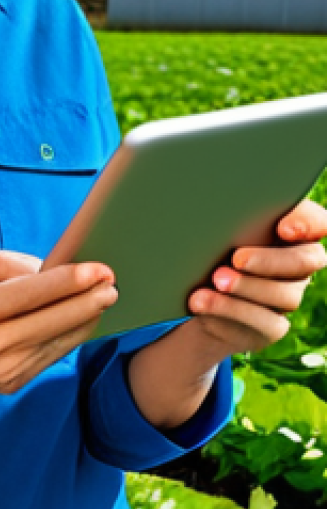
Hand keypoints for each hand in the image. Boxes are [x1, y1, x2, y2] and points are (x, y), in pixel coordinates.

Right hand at [0, 246, 117, 394]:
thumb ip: (3, 263)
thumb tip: (50, 271)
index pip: (27, 296)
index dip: (67, 282)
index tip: (98, 269)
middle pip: (50, 322)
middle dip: (86, 301)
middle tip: (113, 281)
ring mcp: (0, 372)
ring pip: (55, 341)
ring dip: (84, 318)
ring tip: (105, 296)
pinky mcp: (11, 383)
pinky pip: (50, 355)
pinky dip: (69, 334)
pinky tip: (84, 316)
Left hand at [187, 198, 326, 354]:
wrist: (193, 291)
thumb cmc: (204, 240)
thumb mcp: (210, 220)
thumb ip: (219, 205)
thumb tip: (197, 183)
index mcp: (289, 229)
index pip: (317, 222)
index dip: (308, 223)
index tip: (283, 227)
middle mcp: (296, 263)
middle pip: (306, 261)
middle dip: (271, 260)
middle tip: (236, 258)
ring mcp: (286, 295)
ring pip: (286, 295)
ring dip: (247, 287)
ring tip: (214, 280)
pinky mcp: (270, 325)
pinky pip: (263, 323)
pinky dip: (230, 311)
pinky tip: (202, 301)